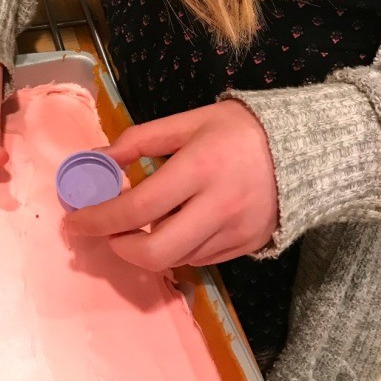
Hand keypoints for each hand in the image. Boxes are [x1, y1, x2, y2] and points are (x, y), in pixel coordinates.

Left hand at [64, 100, 277, 270]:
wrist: (305, 147)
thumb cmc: (239, 128)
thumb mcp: (189, 121)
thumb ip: (140, 140)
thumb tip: (97, 158)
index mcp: (199, 169)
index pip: (138, 208)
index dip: (99, 218)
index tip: (75, 220)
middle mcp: (217, 208)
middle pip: (155, 252)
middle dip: (119, 247)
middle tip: (106, 231)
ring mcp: (235, 233)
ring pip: (176, 260)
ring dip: (147, 247)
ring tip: (139, 223)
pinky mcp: (247, 247)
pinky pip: (200, 260)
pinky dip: (177, 249)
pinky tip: (173, 226)